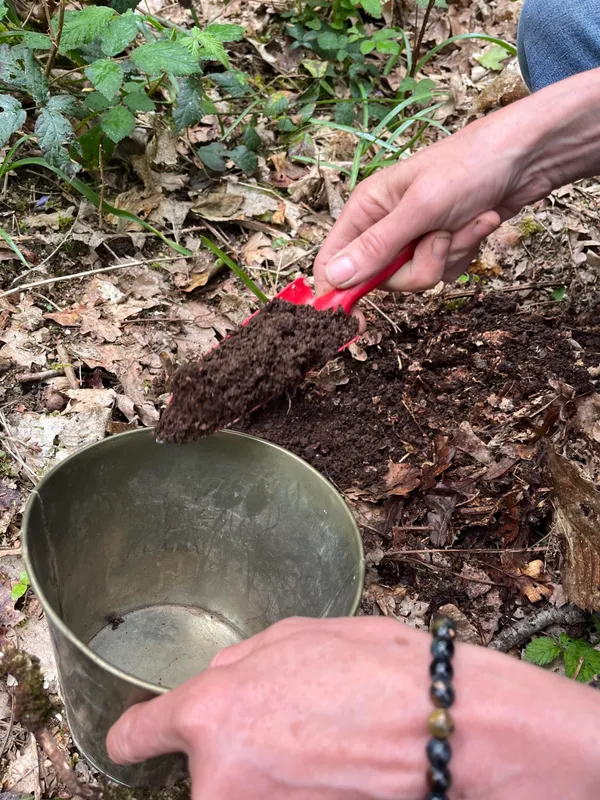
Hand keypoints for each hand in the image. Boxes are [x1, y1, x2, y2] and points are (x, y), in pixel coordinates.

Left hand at [107, 616, 599, 799]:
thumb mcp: (296, 636)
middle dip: (236, 750)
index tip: (141, 738)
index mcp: (211, 712)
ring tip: (324, 747)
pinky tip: (334, 769)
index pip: (136, 736)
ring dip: (271, 774)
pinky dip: (296, 790)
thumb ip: (239, 664)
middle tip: (292, 727)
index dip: (138, 734)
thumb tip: (216, 680)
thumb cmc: (378, 673)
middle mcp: (218, 780)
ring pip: (242, 792)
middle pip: (204, 769)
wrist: (445, 730)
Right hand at [314, 68, 599, 294]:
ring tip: (464, 223)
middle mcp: (385, 224)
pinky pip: (442, 271)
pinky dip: (464, 252)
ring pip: (416, 278)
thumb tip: (335, 277)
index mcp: (366, 208)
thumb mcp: (420, 209)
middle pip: (382, 279)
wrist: (526, 156)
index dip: (337, 291)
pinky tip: (478, 223)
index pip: (333, 260)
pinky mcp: (442, 244)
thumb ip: (377, 246)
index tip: (354, 319)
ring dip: (447, 257)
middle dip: (416, 268)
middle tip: (439, 240)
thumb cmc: (469, 166)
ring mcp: (414, 236)